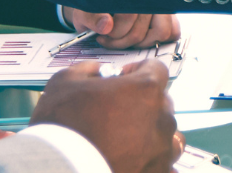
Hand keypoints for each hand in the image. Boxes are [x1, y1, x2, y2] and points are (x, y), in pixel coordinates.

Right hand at [31, 60, 179, 172]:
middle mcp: (161, 118)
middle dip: (144, 102)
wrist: (61, 167)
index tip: (124, 79)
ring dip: (155, 132)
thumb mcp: (65, 81)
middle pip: (163, 102)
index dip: (139, 70)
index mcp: (145, 89)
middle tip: (118, 111)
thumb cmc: (62, 125)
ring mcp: (161, 149)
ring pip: (170, 135)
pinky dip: (155, 160)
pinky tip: (138, 160)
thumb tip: (98, 72)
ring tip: (131, 138)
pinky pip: (167, 165)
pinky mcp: (156, 172)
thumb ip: (88, 70)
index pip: (157, 70)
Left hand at [63, 7, 180, 48]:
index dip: (114, 33)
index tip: (102, 36)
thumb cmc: (94, 5)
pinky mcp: (168, 14)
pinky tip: (140, 37)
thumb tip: (106, 25)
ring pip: (161, 32)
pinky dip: (157, 39)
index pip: (128, 16)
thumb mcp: (84, 9)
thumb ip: (92, 17)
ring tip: (124, 38)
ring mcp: (161, 3)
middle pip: (140, 30)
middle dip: (121, 41)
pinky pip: (173, 31)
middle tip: (109, 38)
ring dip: (140, 43)